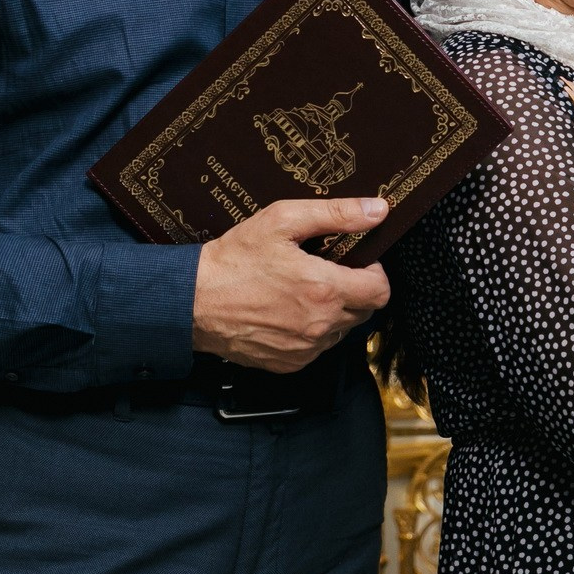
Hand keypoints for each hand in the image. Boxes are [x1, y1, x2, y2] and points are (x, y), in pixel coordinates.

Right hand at [192, 198, 392, 372]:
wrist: (193, 301)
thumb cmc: (233, 260)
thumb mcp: (283, 221)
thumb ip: (336, 214)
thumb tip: (376, 210)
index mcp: (324, 289)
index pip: (381, 291)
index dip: (374, 273)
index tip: (357, 262)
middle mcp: (319, 325)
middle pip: (365, 311)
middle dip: (354, 290)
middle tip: (327, 272)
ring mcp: (305, 349)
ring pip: (342, 331)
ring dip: (334, 312)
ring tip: (304, 291)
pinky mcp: (289, 363)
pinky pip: (317, 348)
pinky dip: (312, 332)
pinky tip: (289, 311)